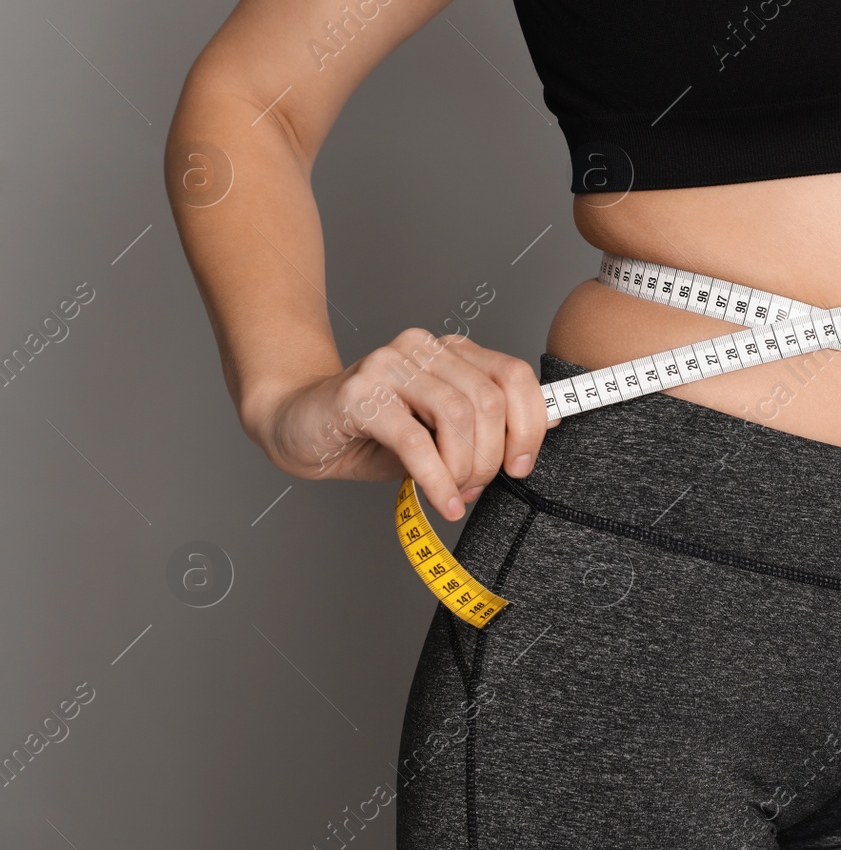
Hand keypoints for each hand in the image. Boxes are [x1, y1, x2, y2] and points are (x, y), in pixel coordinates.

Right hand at [247, 328, 556, 520]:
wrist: (295, 425)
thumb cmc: (370, 433)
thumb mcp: (437, 433)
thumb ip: (482, 430)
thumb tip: (535, 440)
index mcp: (450, 351)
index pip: (513, 375)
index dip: (529, 424)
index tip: (521, 466)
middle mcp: (422, 349)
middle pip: (488, 400)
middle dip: (491, 457)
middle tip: (476, 488)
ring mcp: (389, 366)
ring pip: (457, 417)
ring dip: (464, 468)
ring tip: (455, 493)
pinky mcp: (359, 395)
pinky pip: (415, 441)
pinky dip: (436, 479)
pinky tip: (442, 501)